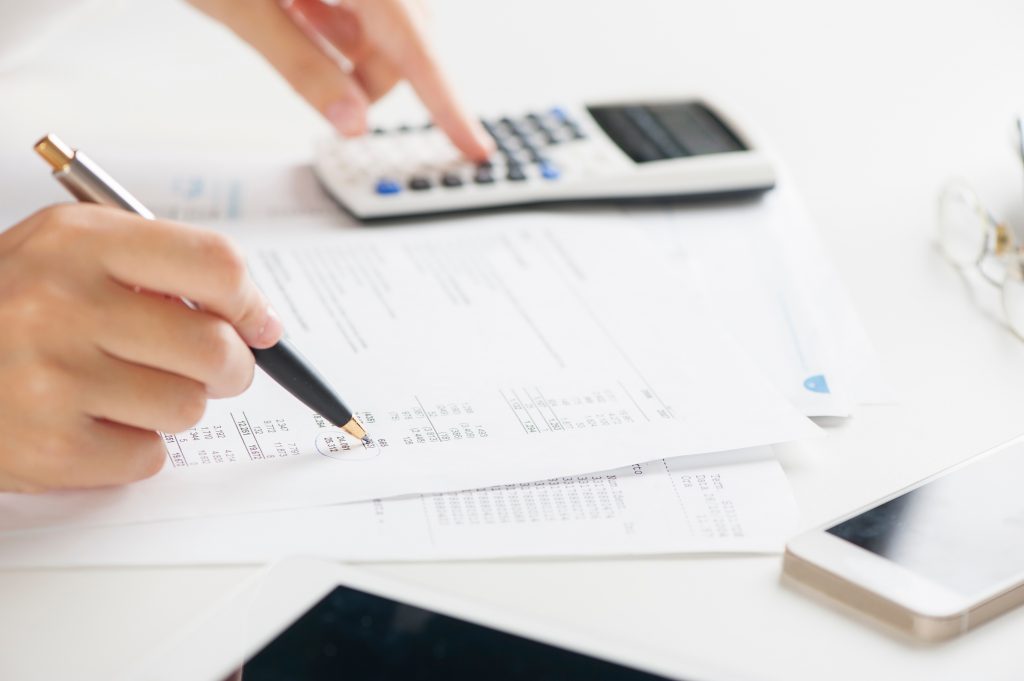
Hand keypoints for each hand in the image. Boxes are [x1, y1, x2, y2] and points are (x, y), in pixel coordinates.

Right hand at [0, 205, 282, 491]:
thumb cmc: (3, 308)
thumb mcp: (66, 253)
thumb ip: (156, 269)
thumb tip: (253, 317)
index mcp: (78, 242)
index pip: (215, 265)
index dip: (251, 302)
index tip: (259, 324)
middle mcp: (63, 303)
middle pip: (216, 349)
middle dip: (229, 367)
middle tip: (211, 368)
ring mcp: (52, 378)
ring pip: (188, 406)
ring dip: (172, 406)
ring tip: (122, 389)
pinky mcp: (48, 447)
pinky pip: (148, 456)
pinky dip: (133, 448)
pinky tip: (91, 423)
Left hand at [189, 0, 493, 159]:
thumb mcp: (242, 7)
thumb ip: (303, 67)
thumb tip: (352, 123)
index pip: (417, 47)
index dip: (447, 104)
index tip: (474, 147)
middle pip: (406, 39)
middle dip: (368, 71)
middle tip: (324, 84)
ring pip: (388, 24)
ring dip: (350, 43)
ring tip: (294, 15)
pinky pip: (370, 3)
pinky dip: (341, 18)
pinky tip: (302, 3)